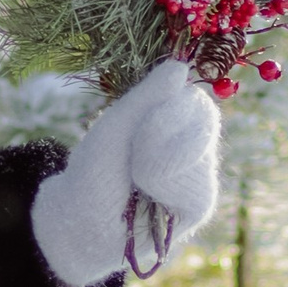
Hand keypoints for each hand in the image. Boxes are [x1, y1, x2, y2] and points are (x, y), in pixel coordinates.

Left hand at [31, 61, 220, 286]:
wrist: (83, 220)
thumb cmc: (96, 169)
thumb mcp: (117, 124)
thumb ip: (148, 96)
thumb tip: (181, 65)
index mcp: (174, 119)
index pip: (194, 99)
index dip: (167, 110)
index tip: (137, 126)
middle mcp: (194, 144)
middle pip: (204, 121)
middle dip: (160, 135)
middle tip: (133, 157)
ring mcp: (200, 173)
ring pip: (200, 153)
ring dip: (158, 163)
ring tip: (137, 180)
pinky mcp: (201, 204)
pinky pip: (197, 187)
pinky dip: (165, 188)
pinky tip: (149, 197)